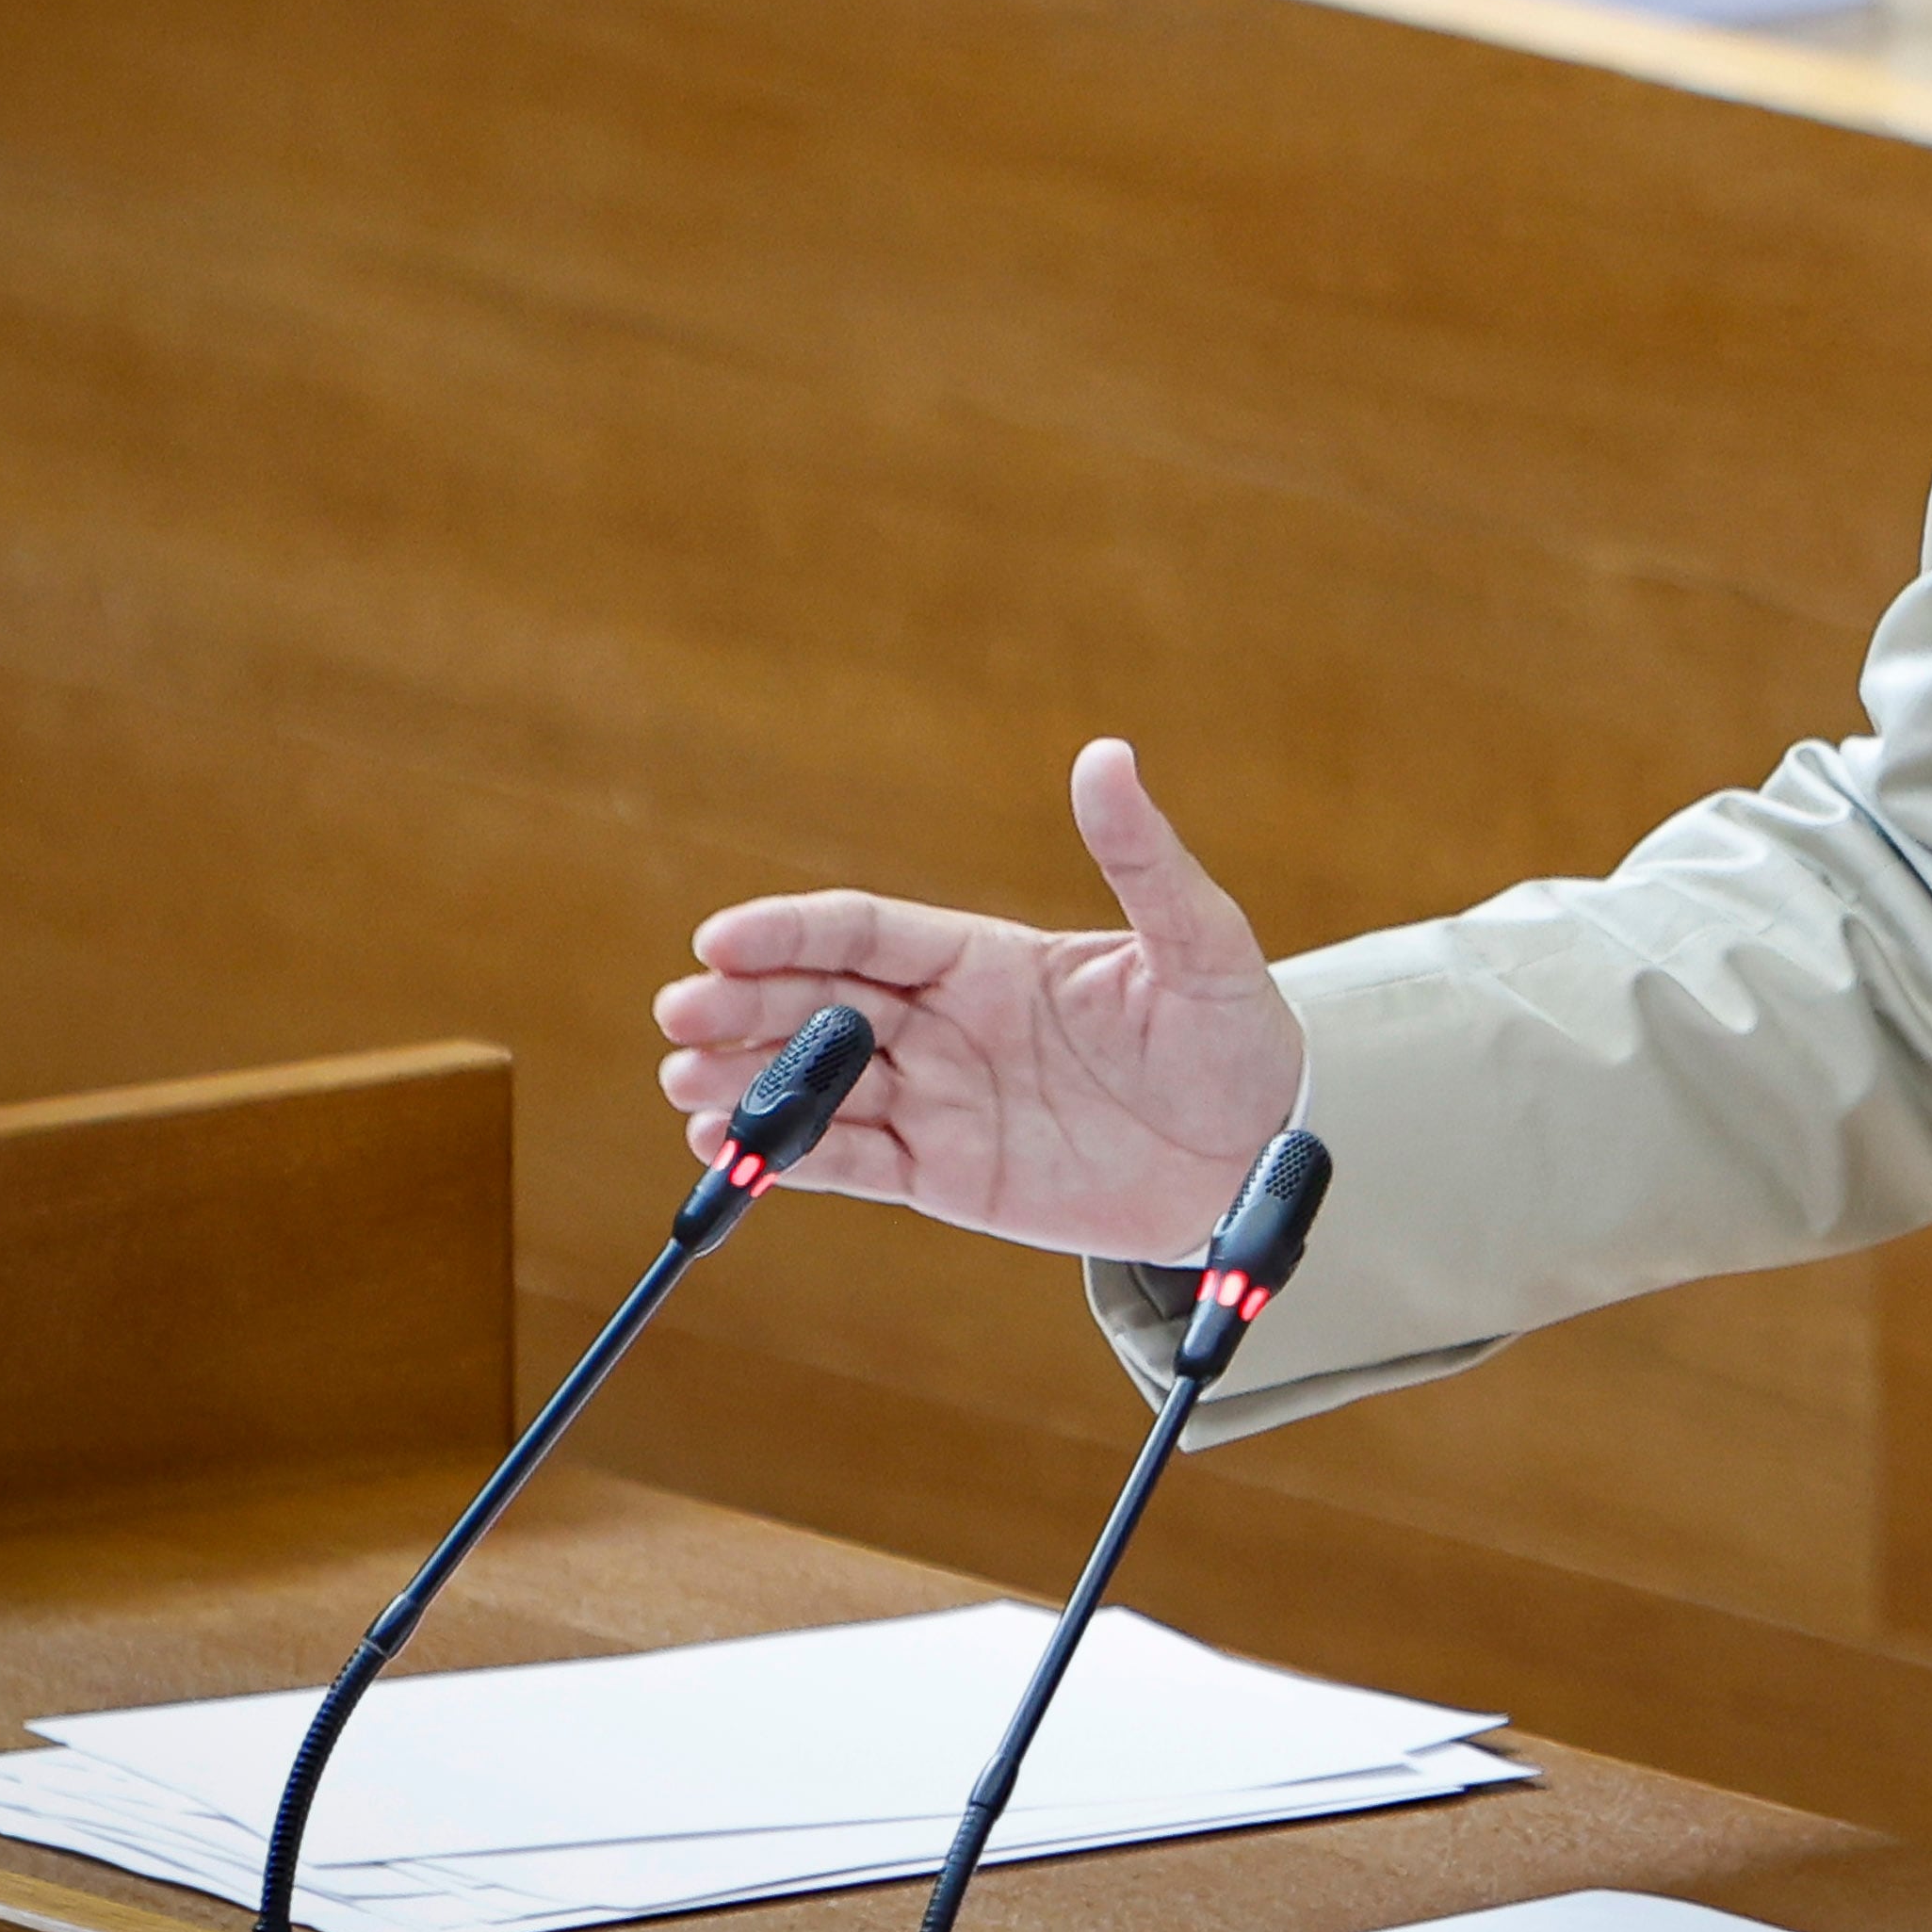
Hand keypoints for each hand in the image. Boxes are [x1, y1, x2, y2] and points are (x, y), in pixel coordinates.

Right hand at [653, 739, 1306, 1263]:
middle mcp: (947, 1023)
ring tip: (684, 1088)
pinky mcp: (948, 1175)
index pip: (866, 931)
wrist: (1255, 1159)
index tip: (720, 937)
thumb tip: (1107, 756)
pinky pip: (852, 1164)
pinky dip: (790, 1162)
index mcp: (988, 958)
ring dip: (748, 1084)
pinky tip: (729, 1156)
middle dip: (743, 1006)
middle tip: (677, 1016)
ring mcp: (942, 1099)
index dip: (790, 931)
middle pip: (821, 1003)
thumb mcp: (1201, 945)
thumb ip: (1144, 862)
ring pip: (820, 1086)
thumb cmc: (1233, 1038)